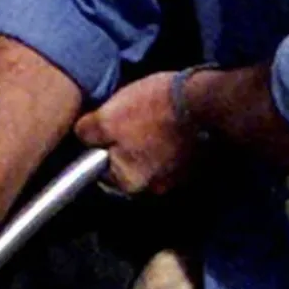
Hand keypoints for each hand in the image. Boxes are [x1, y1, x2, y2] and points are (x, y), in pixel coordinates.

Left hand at [76, 72, 199, 193]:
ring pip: (150, 158)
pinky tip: (169, 119)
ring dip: (148, 140)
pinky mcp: (195, 162)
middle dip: (125, 143)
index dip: (100, 145)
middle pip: (127, 165)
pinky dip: (168, 138)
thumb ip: (87, 133)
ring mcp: (178, 177)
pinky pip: (172, 152)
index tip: (106, 126)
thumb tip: (82, 136)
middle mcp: (155, 188)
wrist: (206, 101)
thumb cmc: (156, 109)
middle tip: (129, 116)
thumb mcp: (107, 117)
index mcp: (131, 182)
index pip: (101, 171)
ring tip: (152, 114)